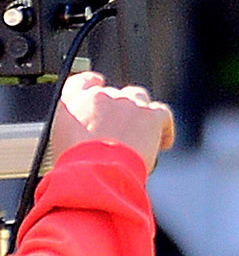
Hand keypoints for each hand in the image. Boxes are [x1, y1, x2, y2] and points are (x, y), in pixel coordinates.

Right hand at [48, 73, 174, 171]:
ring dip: (140, 114)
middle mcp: (99, 97)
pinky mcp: (149, 115)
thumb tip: (77, 142)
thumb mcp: (57, 144)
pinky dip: (164, 128)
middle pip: (114, 95)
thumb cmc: (75, 166)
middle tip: (122, 133)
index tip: (99, 89)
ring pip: (138, 99)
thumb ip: (68, 132)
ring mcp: (126, 104)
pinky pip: (162, 113)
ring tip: (142, 135)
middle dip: (119, 111)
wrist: (94, 173)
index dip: (93, 84)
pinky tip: (163, 143)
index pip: (82, 82)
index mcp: (72, 101)